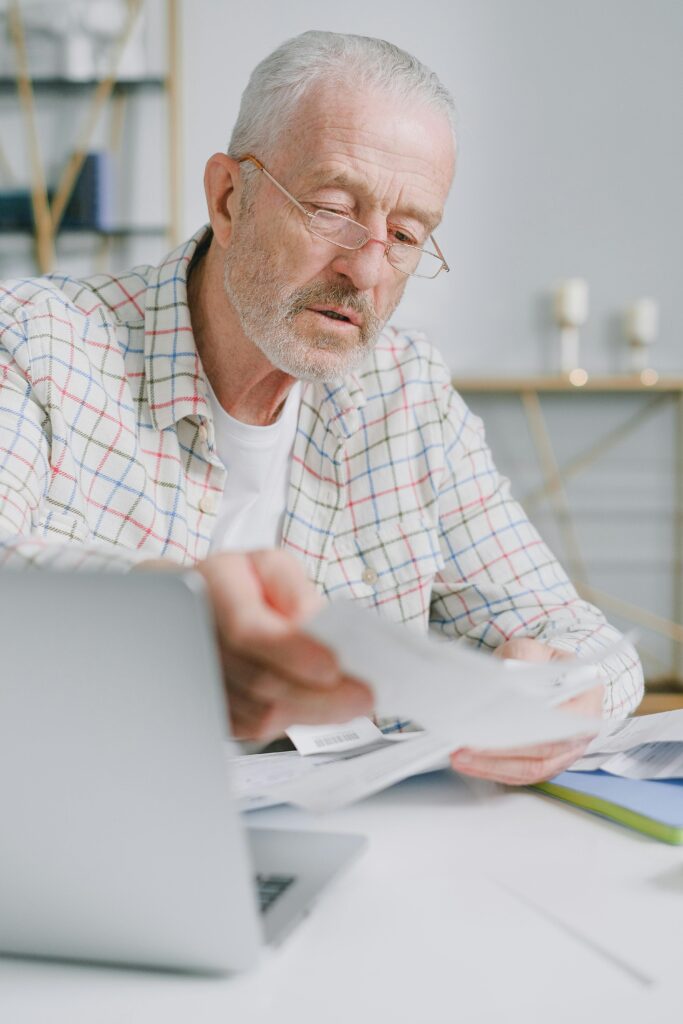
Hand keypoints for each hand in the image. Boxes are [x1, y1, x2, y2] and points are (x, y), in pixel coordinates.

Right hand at [195, 550, 372, 739]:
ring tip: (352, 703)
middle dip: (319, 695)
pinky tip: (323, 707)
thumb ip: (293, 590)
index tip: (334, 667)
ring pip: (261, 715)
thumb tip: (315, 623)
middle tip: (365, 696)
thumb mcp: (271, 566)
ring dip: (314, 713)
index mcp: (212, 593)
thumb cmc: (240, 584)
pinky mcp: (213, 709)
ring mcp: (203, 680)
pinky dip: (297, 719)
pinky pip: (257, 729)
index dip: (292, 654)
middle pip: (260, 683)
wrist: (198, 609)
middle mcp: (200, 641)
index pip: (247, 632)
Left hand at [449, 637, 603, 784]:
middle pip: (541, 753)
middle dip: (500, 753)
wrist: (548, 677)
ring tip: (458, 756)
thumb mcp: (532, 649)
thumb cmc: (541, 664)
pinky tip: (468, 762)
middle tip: (464, 747)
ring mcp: (565, 754)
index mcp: (585, 700)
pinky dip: (492, 770)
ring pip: (529, 769)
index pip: (559, 722)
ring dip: (491, 766)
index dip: (526, 728)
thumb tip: (502, 675)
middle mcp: (580, 733)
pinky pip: (520, 775)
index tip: (492, 725)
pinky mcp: (545, 764)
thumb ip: (520, 657)